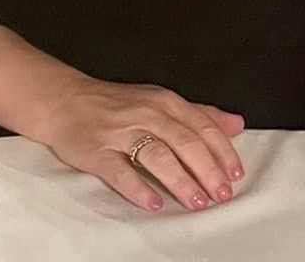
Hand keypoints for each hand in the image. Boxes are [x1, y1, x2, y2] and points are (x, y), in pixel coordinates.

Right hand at [37, 75, 245, 212]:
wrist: (67, 100)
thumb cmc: (120, 104)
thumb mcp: (164, 101)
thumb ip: (201, 114)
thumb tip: (237, 125)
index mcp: (167, 102)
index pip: (203, 127)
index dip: (222, 152)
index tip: (235, 174)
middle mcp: (148, 114)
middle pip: (185, 142)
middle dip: (207, 170)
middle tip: (221, 194)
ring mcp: (121, 132)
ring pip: (157, 156)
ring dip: (180, 180)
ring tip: (196, 201)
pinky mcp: (97, 152)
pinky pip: (120, 172)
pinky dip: (138, 188)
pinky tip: (154, 204)